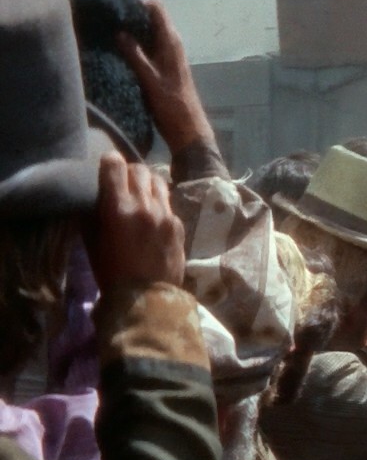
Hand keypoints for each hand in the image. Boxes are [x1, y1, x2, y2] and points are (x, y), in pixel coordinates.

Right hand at [89, 152, 184, 289]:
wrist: (147, 297)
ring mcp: (166, 215)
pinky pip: (169, 203)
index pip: (116, 166)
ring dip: (147, 182)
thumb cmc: (111, 272)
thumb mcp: (93, 241)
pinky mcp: (179, 225)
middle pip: (140, 170)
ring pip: (158, 182)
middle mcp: (145, 206)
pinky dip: (159, 202)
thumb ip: (93, 213)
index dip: (110, 161)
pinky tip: (154, 214)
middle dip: (129, 170)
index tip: (107, 164)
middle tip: (123, 179)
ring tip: (141, 192)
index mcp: (119, 208)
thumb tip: (95, 195)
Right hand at [117, 0, 215, 154]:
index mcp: (171, 43)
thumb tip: (120, 32)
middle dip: (130, 18)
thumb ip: (135, 55)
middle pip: (149, 19)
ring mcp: (167, 56)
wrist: (187, 130)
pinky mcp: (162, 67)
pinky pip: (146, 48)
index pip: (156, 9)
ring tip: (106, 33)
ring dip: (130, 32)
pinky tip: (116, 50)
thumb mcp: (150, 80)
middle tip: (106, 21)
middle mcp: (171, 45)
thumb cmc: (172, 106)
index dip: (138, 6)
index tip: (118, 10)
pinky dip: (134, 46)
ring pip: (146, 34)